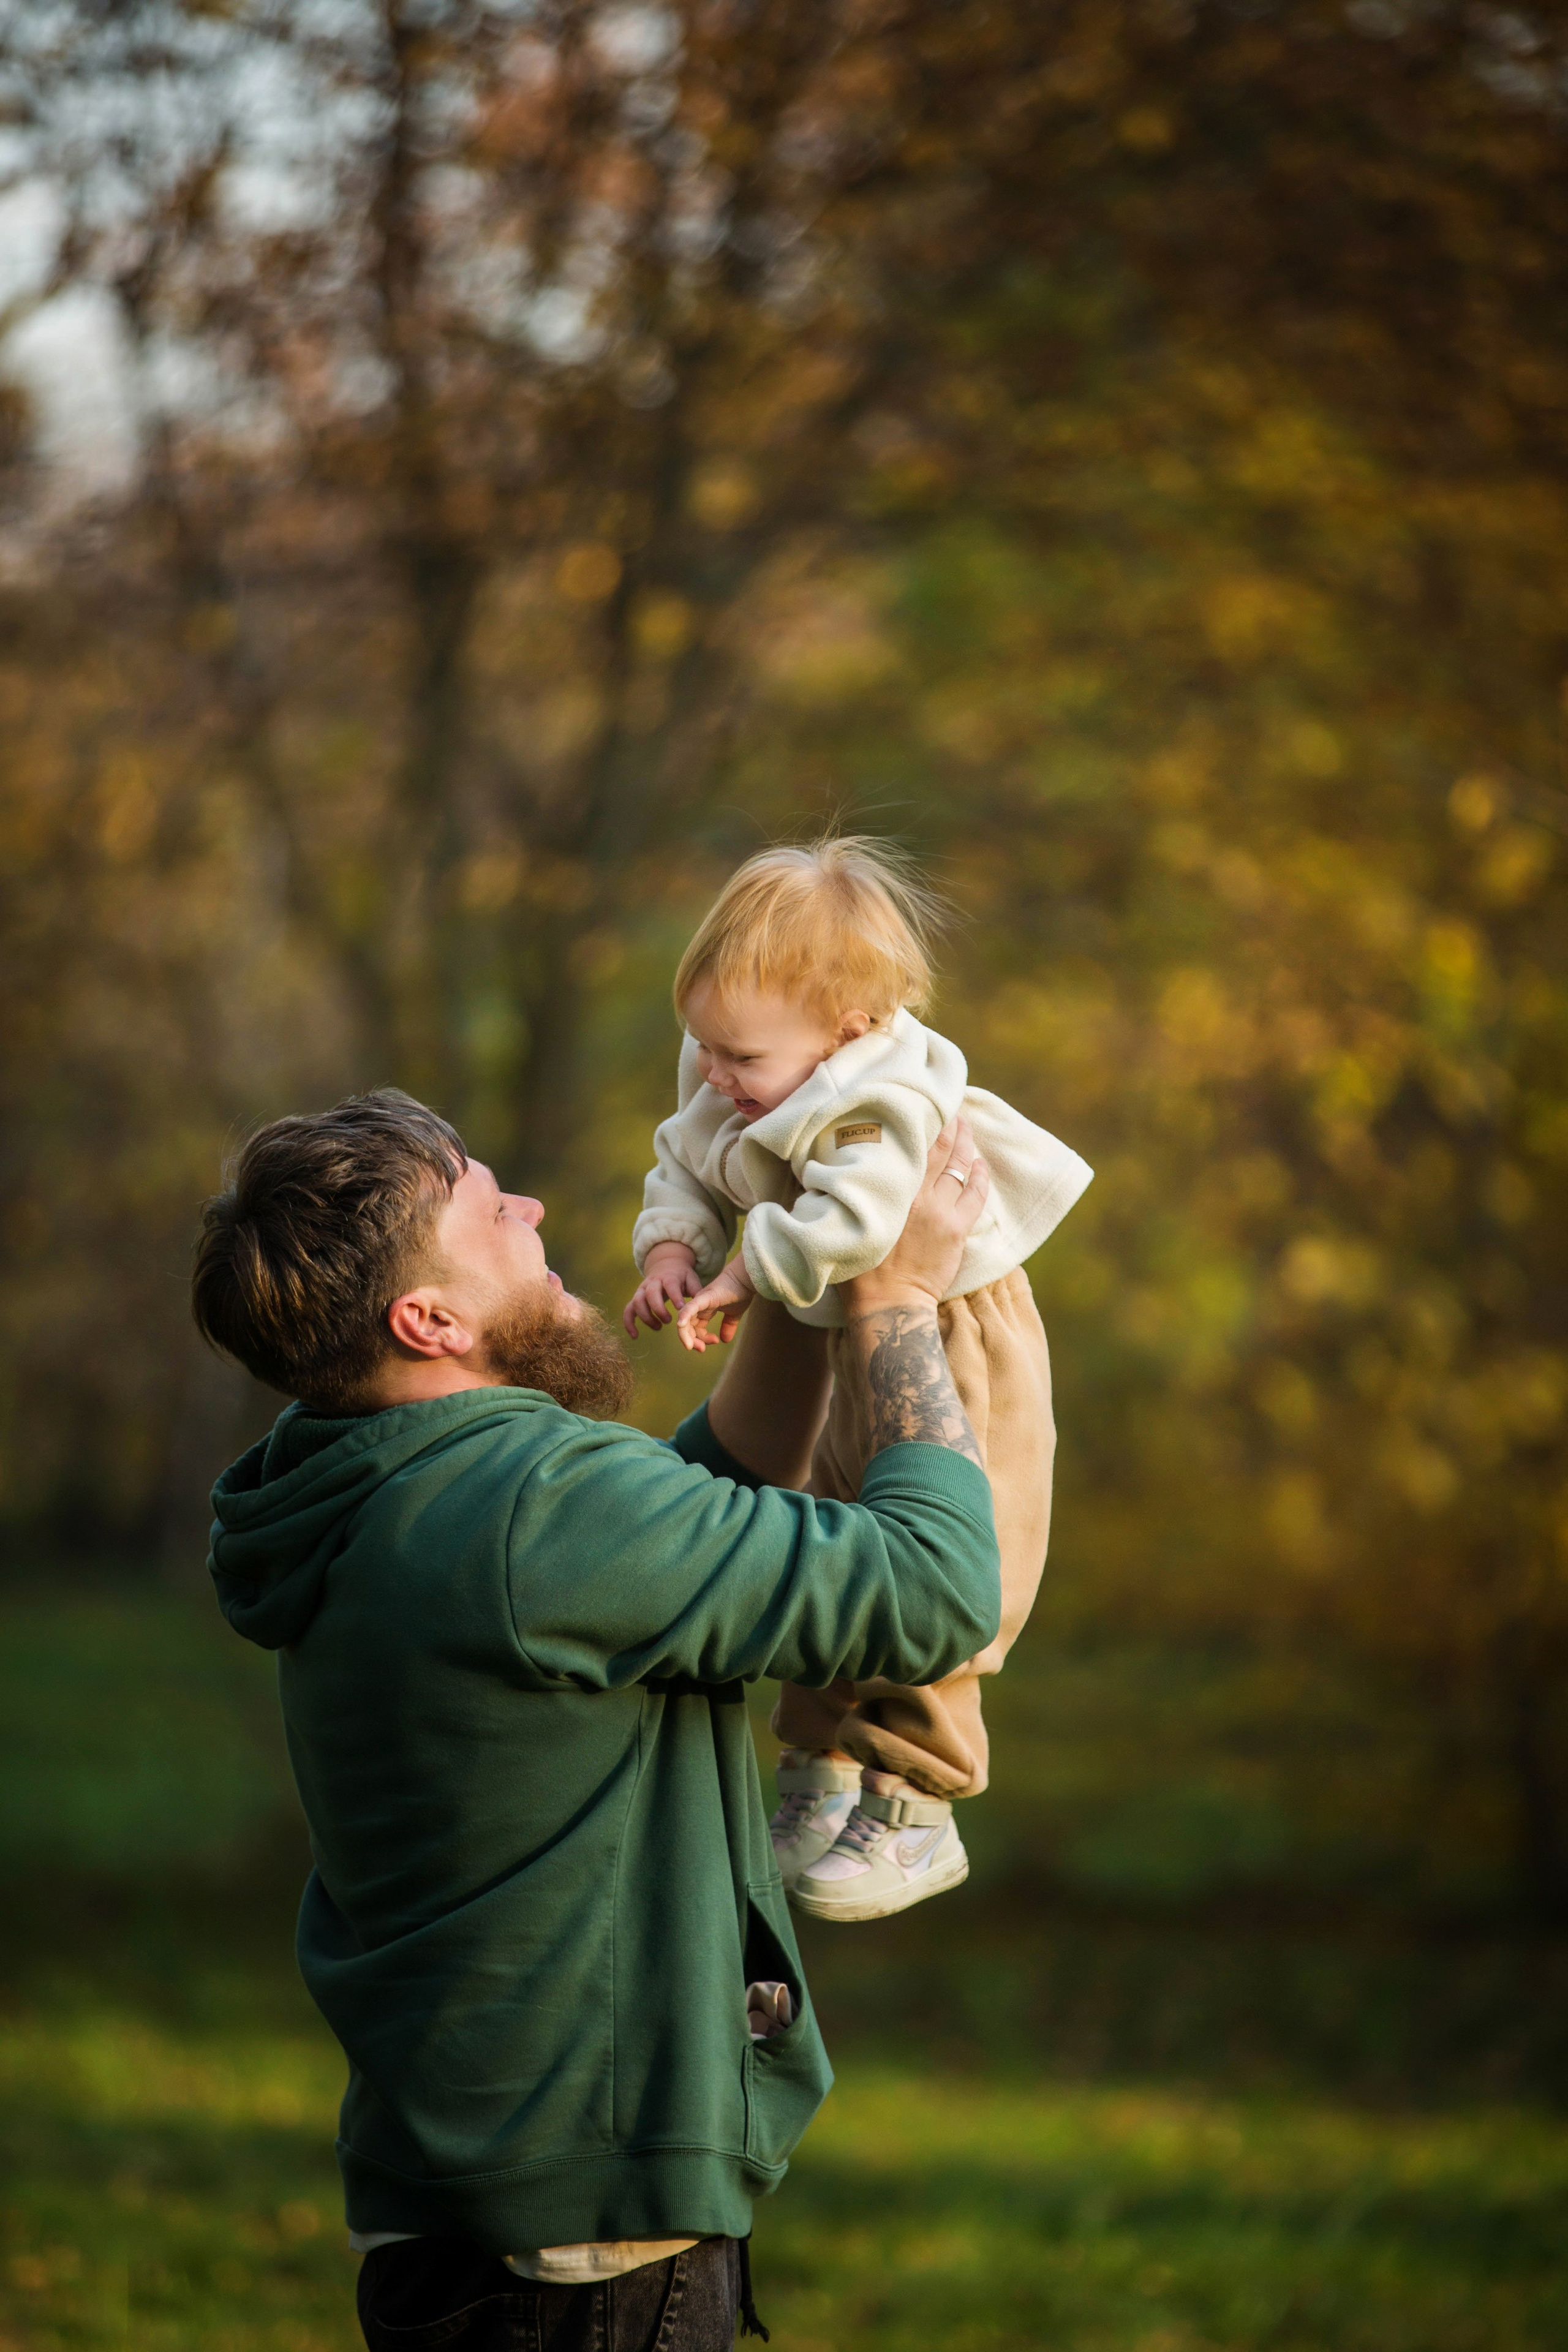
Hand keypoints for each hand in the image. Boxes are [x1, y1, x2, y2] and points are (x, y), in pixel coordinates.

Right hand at [623, 1242, 700, 1336]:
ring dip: (646, 1316)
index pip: (670, 1285)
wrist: (665, 1265)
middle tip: (668, 1321)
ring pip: (636, 1301)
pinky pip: (628, 1310)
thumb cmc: (682, 1277)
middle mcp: (653, 1282)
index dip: (674, 1296)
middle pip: (650, 1293)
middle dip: (658, 1309)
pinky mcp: (636, 1298)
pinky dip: (629, 1323)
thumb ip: (696, 1291)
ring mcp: (642, 1290)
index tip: (680, 1308)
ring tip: (658, 1327)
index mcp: (669, 1277)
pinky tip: (635, 1336)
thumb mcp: (691, 1279)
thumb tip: (703, 1305)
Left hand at [677, 1255, 756, 1353]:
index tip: (715, 1341)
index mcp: (705, 1310)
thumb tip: (724, 1340)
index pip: (696, 1329)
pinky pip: (688, 1309)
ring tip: (692, 1346)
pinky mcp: (703, 1298)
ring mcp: (699, 1302)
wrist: (746, 1278)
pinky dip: (683, 1318)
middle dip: (692, 1341)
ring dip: (686, 1336)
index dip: (702, 1339)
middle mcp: (698, 1306)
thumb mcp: (734, 1314)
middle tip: (701, 1349)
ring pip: (684, 1321)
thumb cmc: (741, 1292)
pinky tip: (680, 1325)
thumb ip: (728, 1326)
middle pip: (687, 1328)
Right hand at [839, 1117, 990, 1322]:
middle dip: (948, 1126)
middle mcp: (919, 1196)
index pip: (911, 1147)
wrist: (889, 1303)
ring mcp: (942, 1212)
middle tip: (950, 1108)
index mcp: (891, 1191)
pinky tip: (979, 1163)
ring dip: (964, 1144)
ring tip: (965, 1126)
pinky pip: (976, 1195)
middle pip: (940, 1150)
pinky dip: (979, 1175)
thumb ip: (840, 1194)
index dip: (921, 1124)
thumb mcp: (841, 1223)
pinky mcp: (957, 1229)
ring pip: (960, 1167)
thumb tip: (824, 1171)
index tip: (923, 1107)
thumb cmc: (859, 1269)